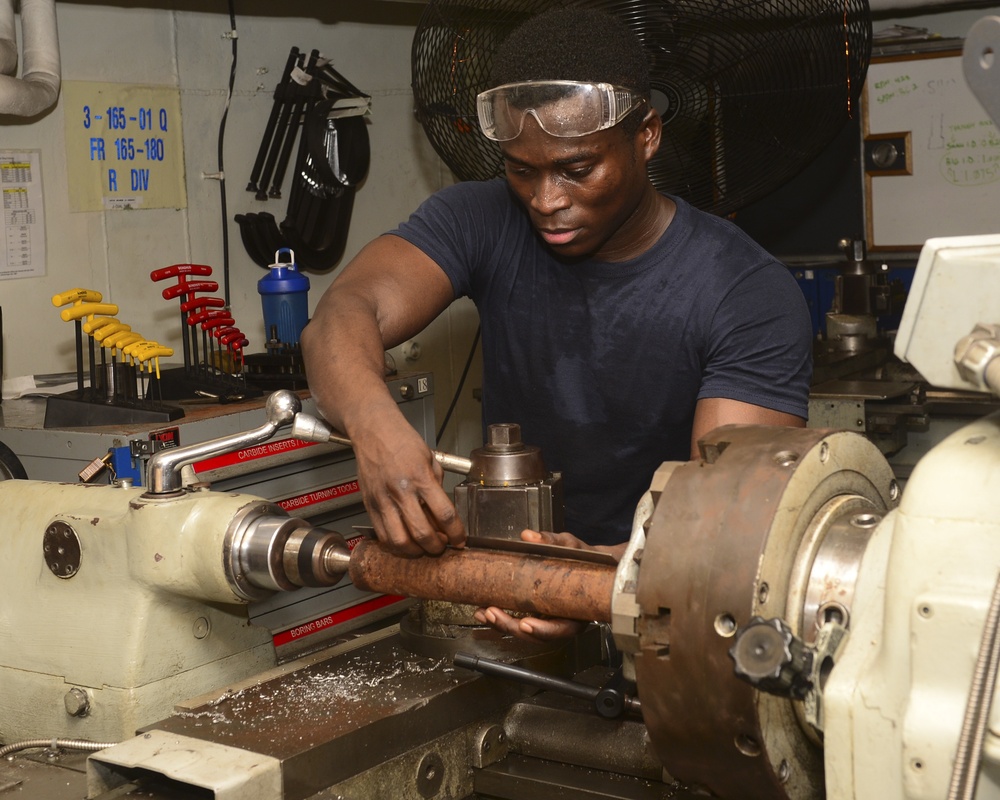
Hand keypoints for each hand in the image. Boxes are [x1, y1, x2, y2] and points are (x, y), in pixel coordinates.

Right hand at [350, 415, 465, 556]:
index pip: (445, 514)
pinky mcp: (369, 505)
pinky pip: (381, 535)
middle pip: (422, 533)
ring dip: (415, 551)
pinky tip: (404, 541)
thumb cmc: (402, 440)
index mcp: (421, 478)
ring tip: (422, 547)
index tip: (460, 540)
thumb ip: (437, 485)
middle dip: (436, 547)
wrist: (374, 431)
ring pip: (399, 540)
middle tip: (442, 547)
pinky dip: (395, 545)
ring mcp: (383, 500)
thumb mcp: (430, 458)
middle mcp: (401, 491)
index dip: (456, 533)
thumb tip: (443, 510)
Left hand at [473, 529, 622, 641]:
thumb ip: (552, 542)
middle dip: (512, 626)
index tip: (526, 623)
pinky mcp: (536, 613)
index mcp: (578, 611)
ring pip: (525, 630)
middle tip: (493, 613)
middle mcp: (563, 619)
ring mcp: (548, 618)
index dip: (543, 630)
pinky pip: (518, 620)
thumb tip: (529, 536)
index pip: (561, 628)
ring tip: (484, 612)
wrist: (593, 563)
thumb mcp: (572, 546)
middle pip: (537, 634)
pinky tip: (485, 610)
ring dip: (502, 624)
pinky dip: (502, 618)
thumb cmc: (586, 558)